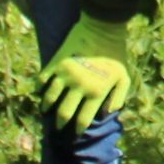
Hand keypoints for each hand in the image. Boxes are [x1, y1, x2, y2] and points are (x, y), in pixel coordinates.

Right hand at [36, 15, 137, 131]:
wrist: (102, 29)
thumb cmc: (115, 54)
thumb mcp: (123, 77)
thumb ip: (118, 98)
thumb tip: (107, 114)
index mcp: (96, 92)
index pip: (83, 119)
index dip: (78, 129)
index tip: (75, 134)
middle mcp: (78, 87)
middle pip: (64, 113)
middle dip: (60, 124)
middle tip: (58, 129)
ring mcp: (65, 75)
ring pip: (49, 98)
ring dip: (46, 107)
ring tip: (45, 111)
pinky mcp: (56, 63)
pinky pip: (43, 79)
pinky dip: (40, 87)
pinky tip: (41, 91)